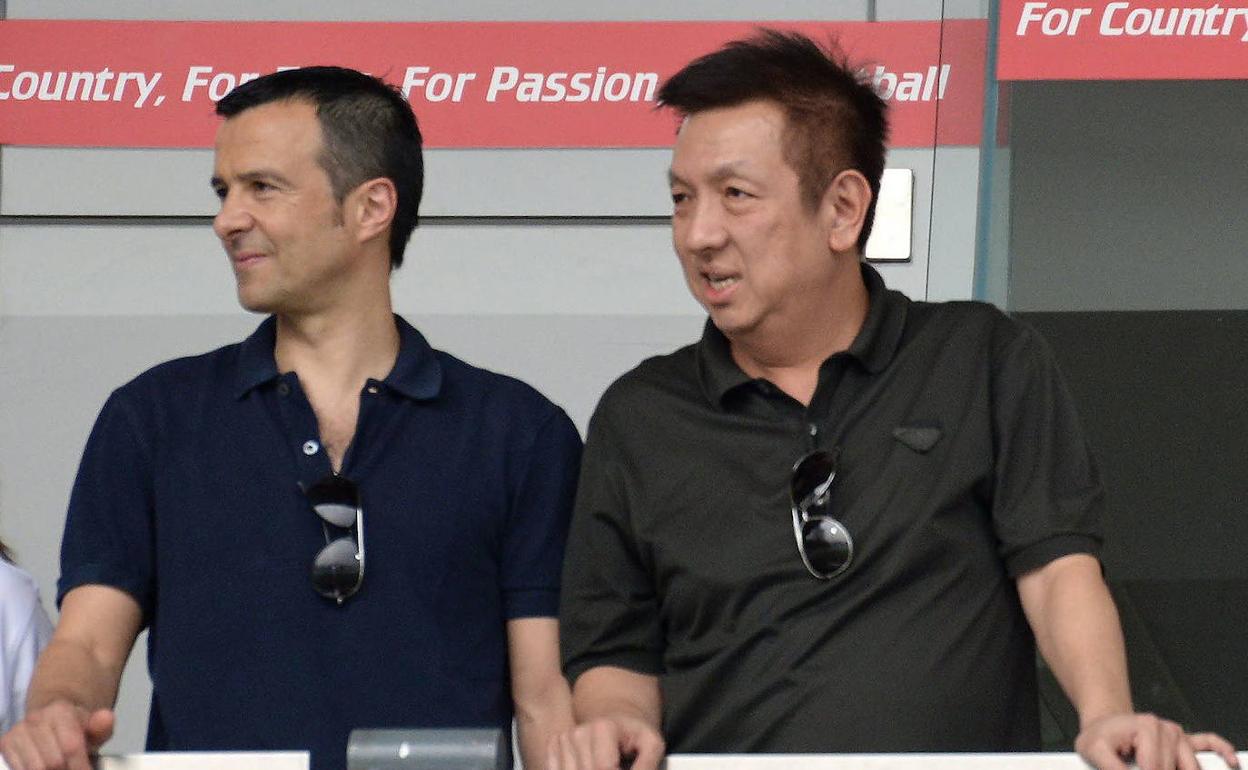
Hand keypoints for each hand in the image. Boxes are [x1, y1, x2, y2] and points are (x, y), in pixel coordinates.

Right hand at [0, 700, 114, 769]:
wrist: (53, 717)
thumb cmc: (77, 727)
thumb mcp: (95, 726)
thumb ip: (102, 726)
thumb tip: (106, 718)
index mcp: (60, 711)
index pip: (71, 747)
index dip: (81, 767)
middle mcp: (36, 718)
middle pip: (53, 762)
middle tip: (73, 769)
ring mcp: (19, 731)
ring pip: (35, 768)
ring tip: (63, 769)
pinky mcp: (6, 743)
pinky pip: (20, 769)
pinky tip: (46, 768)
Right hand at [546, 715, 663, 769]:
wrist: (614, 715)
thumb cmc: (633, 732)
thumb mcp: (652, 743)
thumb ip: (648, 765)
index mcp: (602, 729)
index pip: (603, 769)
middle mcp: (578, 734)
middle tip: (618, 766)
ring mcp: (563, 741)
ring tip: (609, 764)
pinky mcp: (553, 747)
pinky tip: (588, 766)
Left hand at [1076, 712, 1238, 769]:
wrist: (1103, 726)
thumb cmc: (1099, 737)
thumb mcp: (1094, 750)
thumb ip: (1112, 768)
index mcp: (1148, 727)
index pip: (1156, 768)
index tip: (1136, 769)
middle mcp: (1168, 729)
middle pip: (1172, 769)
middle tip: (1137, 765)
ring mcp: (1178, 735)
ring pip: (1190, 766)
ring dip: (1178, 769)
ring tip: (1147, 765)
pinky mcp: (1184, 741)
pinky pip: (1208, 743)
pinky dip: (1222, 752)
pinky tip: (1230, 762)